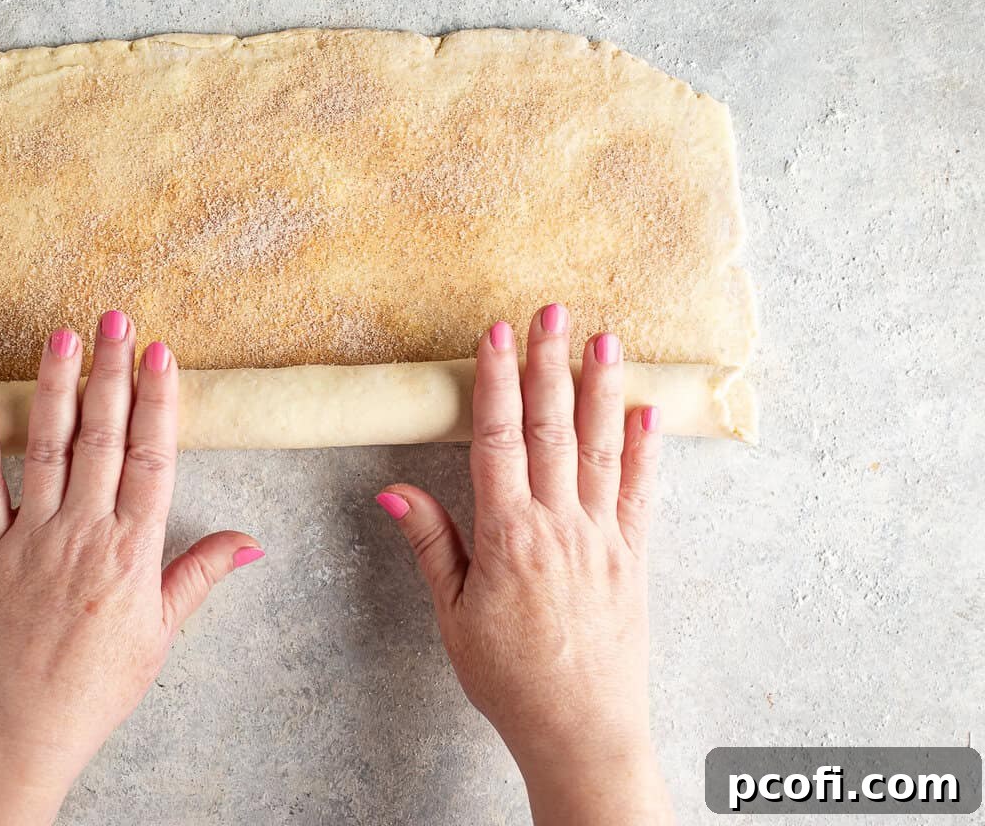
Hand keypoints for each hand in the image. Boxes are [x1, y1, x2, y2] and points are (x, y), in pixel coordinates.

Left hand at [0, 310, 262, 825]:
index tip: (161, 353)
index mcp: (132, 553)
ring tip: (61, 336)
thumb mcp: (161, 634)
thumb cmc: (97, 688)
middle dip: (110, 372)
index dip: (157, 401)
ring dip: (54, 389)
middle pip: (100, 439)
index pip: (150, 459)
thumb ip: (199, 576)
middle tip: (115, 317)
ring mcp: (31, 541)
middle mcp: (83, 535)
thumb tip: (250, 542)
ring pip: (46, 450)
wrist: (22, 733)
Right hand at [376, 304, 672, 824]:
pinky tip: (647, 411)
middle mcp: (560, 527)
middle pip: (553, 429)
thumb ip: (433, 544)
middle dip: (550, 364)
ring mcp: (604, 539)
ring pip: (602, 449)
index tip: (495, 334)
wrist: (582, 731)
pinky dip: (646, 449)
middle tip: (551, 311)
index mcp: (509, 537)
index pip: (499, 441)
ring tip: (605, 339)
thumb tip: (394, 488)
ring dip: (602, 390)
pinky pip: (641, 492)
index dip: (497, 382)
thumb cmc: (510, 679)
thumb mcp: (454, 615)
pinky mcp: (635, 558)